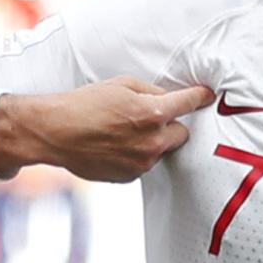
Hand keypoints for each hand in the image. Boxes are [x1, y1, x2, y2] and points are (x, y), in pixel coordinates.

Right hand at [0, 76, 214, 181]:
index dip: (199, 97)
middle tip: (148, 117)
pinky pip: (144, 164)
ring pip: (161, 150)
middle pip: (182, 134)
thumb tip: (168, 98)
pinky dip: (136, 155)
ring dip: (151, 141)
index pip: (189, 104)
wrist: (55, 132)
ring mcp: (142, 163)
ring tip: (121, 132)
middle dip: (170, 125)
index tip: (207, 96)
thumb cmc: (84, 104)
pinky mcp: (129, 177)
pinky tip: (113, 146)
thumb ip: (150, 92)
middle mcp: (152, 141)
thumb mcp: (120, 85)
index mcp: (153, 113)